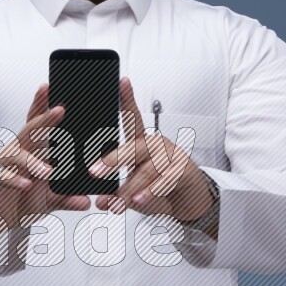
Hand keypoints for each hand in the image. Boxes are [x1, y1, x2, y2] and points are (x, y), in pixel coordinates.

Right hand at [0, 83, 90, 242]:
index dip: (41, 105)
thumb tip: (87, 201)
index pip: (36, 125)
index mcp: (30, 151)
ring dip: (32, 162)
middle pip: (29, 131)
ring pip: (17, 155)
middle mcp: (15, 152)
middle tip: (61, 110)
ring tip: (48, 171)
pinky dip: (15, 180)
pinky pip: (2, 176)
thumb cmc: (20, 202)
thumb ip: (66, 199)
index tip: (50, 87)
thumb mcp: (48, 201)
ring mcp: (1, 164)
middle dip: (43, 119)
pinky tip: (26, 185)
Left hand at [93, 78, 216, 225]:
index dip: (127, 100)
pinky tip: (140, 199)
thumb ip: (119, 194)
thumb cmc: (162, 188)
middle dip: (112, 160)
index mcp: (142, 144)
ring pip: (147, 169)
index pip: (132, 119)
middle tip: (94, 172)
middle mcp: (156, 146)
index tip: (122, 82)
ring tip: (116, 203)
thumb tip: (101, 201)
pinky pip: (165, 179)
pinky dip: (151, 191)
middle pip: (134, 147)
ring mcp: (171, 157)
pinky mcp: (184, 171)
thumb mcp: (136, 189)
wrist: (191, 201)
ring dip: (130, 188)